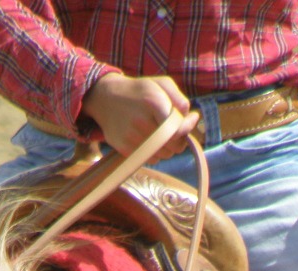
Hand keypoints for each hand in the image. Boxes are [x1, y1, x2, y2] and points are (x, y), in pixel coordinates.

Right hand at [81, 73, 199, 159]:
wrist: (105, 98)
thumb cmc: (139, 91)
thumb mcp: (162, 84)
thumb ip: (180, 99)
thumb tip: (191, 118)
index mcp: (153, 103)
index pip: (179, 130)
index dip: (188, 129)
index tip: (189, 121)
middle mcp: (141, 122)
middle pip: (173, 146)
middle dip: (180, 140)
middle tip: (177, 130)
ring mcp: (131, 138)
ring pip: (163, 155)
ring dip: (168, 147)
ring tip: (162, 134)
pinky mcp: (124, 149)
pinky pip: (150, 160)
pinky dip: (155, 153)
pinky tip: (150, 140)